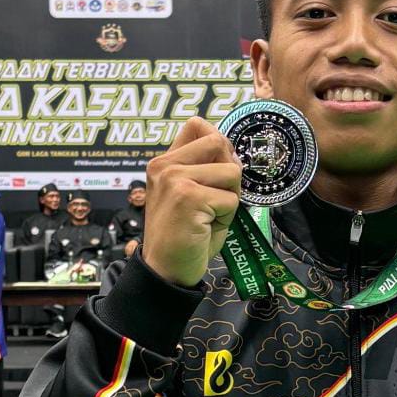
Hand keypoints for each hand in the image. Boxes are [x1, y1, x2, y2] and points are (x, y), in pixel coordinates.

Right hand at [140, 117, 242, 288]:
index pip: (197, 125)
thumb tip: (232, 150)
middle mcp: (165, 165)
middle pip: (220, 143)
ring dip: (229, 199)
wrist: (166, 271)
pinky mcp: (188, 198)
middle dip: (229, 174)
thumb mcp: (190, 193)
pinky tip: (206, 228)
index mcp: (163, 161)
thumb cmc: (184, 235)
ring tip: (208, 217)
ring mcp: (175, 179)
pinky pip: (231, 200)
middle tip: (214, 200)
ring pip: (232, 172)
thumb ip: (204, 167)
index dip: (219, 144)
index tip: (216, 171)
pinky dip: (227, 218)